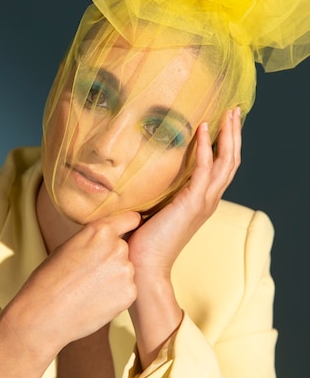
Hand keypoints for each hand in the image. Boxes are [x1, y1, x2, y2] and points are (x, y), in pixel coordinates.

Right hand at [13, 209, 140, 356]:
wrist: (44, 315)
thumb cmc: (48, 280)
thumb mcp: (67, 246)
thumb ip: (92, 240)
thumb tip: (106, 241)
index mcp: (100, 231)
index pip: (130, 219)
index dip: (129, 224)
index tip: (128, 229)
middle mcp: (117, 247)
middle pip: (123, 248)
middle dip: (112, 257)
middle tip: (90, 273)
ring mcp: (126, 271)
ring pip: (125, 269)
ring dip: (114, 276)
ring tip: (89, 289)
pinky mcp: (129, 293)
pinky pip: (126, 289)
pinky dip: (115, 294)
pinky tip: (95, 301)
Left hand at [127, 108, 241, 366]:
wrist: (144, 268)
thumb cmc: (145, 241)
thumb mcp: (154, 209)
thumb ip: (157, 191)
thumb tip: (141, 172)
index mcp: (201, 201)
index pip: (221, 167)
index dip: (226, 144)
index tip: (223, 121)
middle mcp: (208, 200)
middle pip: (231, 161)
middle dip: (234, 133)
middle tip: (234, 109)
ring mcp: (203, 202)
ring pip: (226, 162)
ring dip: (228, 135)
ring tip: (228, 113)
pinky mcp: (192, 204)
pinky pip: (205, 170)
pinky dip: (206, 148)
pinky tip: (203, 130)